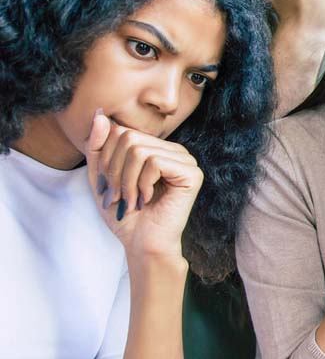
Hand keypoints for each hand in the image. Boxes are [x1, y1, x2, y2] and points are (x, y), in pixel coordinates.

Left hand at [85, 111, 202, 260]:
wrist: (141, 243)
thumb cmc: (124, 213)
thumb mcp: (100, 176)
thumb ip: (98, 146)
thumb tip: (100, 115)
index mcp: (156, 147)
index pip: (120, 131)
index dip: (105, 158)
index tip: (107, 186)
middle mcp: (173, 150)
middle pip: (128, 137)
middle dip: (114, 170)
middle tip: (117, 196)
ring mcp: (185, 160)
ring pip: (139, 150)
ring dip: (126, 181)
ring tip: (130, 200)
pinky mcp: (192, 174)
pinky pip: (154, 162)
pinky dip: (142, 183)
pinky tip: (147, 199)